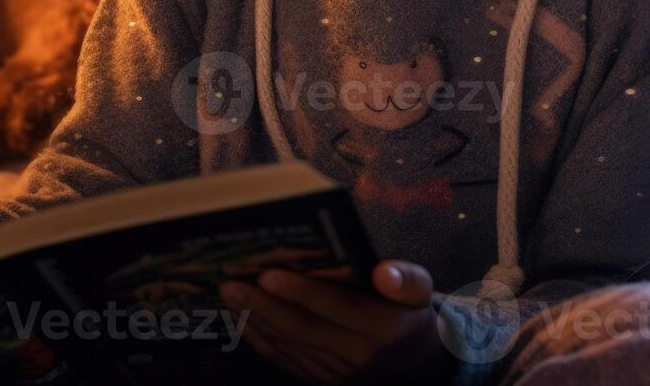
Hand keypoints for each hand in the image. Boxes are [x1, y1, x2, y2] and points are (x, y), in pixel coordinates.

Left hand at [219, 260, 455, 384]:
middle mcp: (359, 355)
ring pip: (291, 346)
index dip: (302, 292)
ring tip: (229, 296)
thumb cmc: (409, 315)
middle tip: (230, 283)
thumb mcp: (420, 293)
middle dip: (264, 307)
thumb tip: (383, 273)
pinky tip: (242, 321)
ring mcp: (339, 374)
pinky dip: (262, 342)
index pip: (338, 307)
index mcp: (384, 327)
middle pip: (304, 329)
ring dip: (256, 322)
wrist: (417, 367)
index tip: (269, 274)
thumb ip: (407, 280)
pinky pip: (288, 362)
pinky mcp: (324, 382)